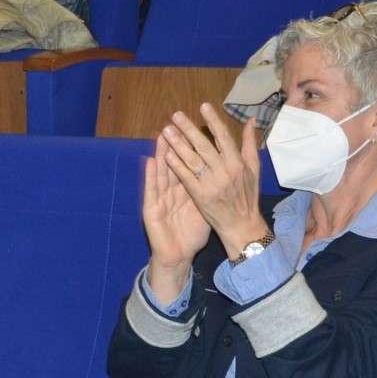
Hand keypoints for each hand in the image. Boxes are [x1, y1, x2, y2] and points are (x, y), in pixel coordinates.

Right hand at [141, 138, 210, 299]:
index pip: (189, 163)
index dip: (192, 147)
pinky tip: (150, 161)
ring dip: (160, 152)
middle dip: (176, 142)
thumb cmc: (191, 233)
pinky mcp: (151, 209)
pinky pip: (151, 190)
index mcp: (186, 188)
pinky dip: (150, 175)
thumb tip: (226, 169)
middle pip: (174, 163)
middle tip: (176, 122)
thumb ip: (212, 187)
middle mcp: (172, 190)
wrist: (178, 255)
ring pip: (161, 171)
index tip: (197, 127)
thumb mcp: (206, 208)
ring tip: (162, 134)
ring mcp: (160, 198)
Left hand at [157, 104, 268, 259]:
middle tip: (176, 115)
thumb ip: (249, 143)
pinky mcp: (201, 196)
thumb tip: (251, 120)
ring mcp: (212, 184)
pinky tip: (166, 155)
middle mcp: (225, 171)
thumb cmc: (247, 195)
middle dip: (189, 129)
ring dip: (178, 144)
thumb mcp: (253, 168)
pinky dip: (177, 166)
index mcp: (238, 163)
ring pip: (193, 160)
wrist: (241, 225)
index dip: (213, 121)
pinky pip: (186, 178)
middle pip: (204, 146)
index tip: (203, 106)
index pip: (223, 137)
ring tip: (167, 131)